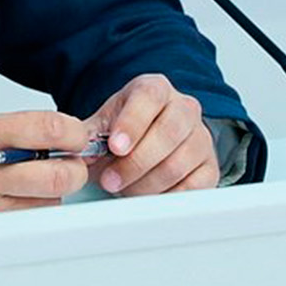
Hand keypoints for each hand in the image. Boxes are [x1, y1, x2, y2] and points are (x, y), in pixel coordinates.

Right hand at [0, 111, 91, 223]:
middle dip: (75, 168)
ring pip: (47, 203)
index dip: (73, 132)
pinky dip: (31, 210)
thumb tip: (54, 136)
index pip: (47, 128)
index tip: (76, 134)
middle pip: (57, 174)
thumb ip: (9, 129)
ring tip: (34, 180)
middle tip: (71, 162)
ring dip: (52, 191)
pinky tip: (17, 198)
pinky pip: (25, 221)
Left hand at [82, 74, 217, 196]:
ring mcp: (200, 137)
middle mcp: (184, 108)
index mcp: (155, 89)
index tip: (115, 146)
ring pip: (179, 163)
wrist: (153, 133)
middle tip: (110, 180)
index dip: (131, 123)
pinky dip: (168, 196)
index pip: (148, 98)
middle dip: (135, 162)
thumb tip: (75, 151)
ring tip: (123, 190)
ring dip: (147, 183)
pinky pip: (195, 186)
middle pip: (168, 133)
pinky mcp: (209, 166)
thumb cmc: (127, 127)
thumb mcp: (104, 122)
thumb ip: (88, 134)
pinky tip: (148, 196)